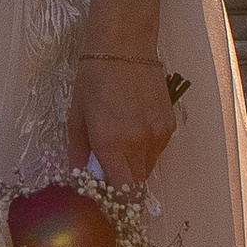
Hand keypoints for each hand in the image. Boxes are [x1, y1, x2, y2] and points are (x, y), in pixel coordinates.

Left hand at [67, 54, 180, 193]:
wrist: (124, 45)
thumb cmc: (94, 78)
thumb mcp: (76, 116)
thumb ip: (78, 152)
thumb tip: (78, 176)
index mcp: (111, 144)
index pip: (123, 192)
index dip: (116, 200)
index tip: (106, 197)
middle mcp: (138, 143)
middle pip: (137, 185)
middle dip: (123, 183)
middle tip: (110, 170)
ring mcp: (157, 134)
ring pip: (148, 167)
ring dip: (134, 165)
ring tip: (121, 141)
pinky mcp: (170, 124)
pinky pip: (158, 149)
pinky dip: (146, 147)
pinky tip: (134, 126)